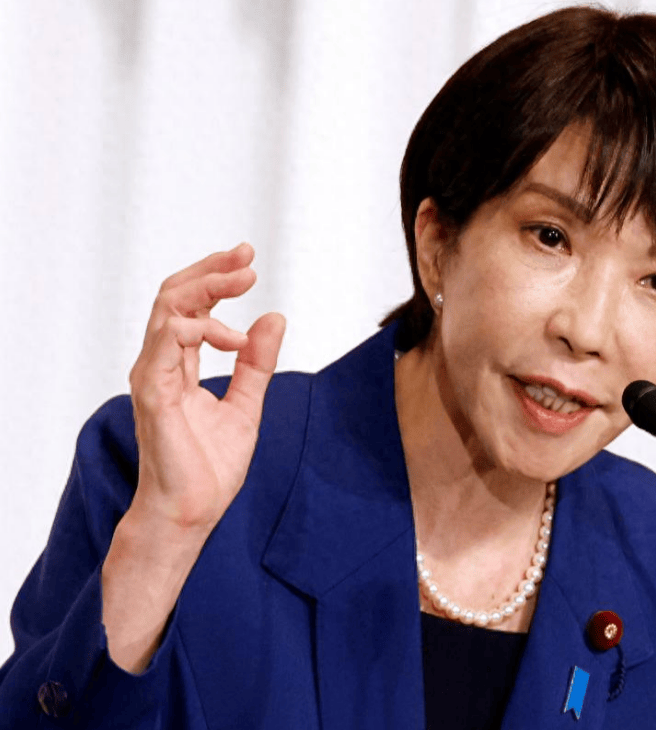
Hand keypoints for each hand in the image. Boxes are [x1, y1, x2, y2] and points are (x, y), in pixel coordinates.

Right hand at [127, 242, 285, 536]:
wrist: (192, 511)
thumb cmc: (209, 467)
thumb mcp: (247, 405)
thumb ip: (257, 363)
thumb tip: (274, 318)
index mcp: (179, 364)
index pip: (190, 305)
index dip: (216, 278)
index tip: (248, 259)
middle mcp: (160, 364)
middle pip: (174, 296)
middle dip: (211, 270)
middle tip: (247, 255)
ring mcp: (153, 377)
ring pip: (167, 309)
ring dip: (207, 287)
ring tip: (245, 280)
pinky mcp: (154, 395)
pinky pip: (165, 343)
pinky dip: (199, 328)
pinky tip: (232, 335)